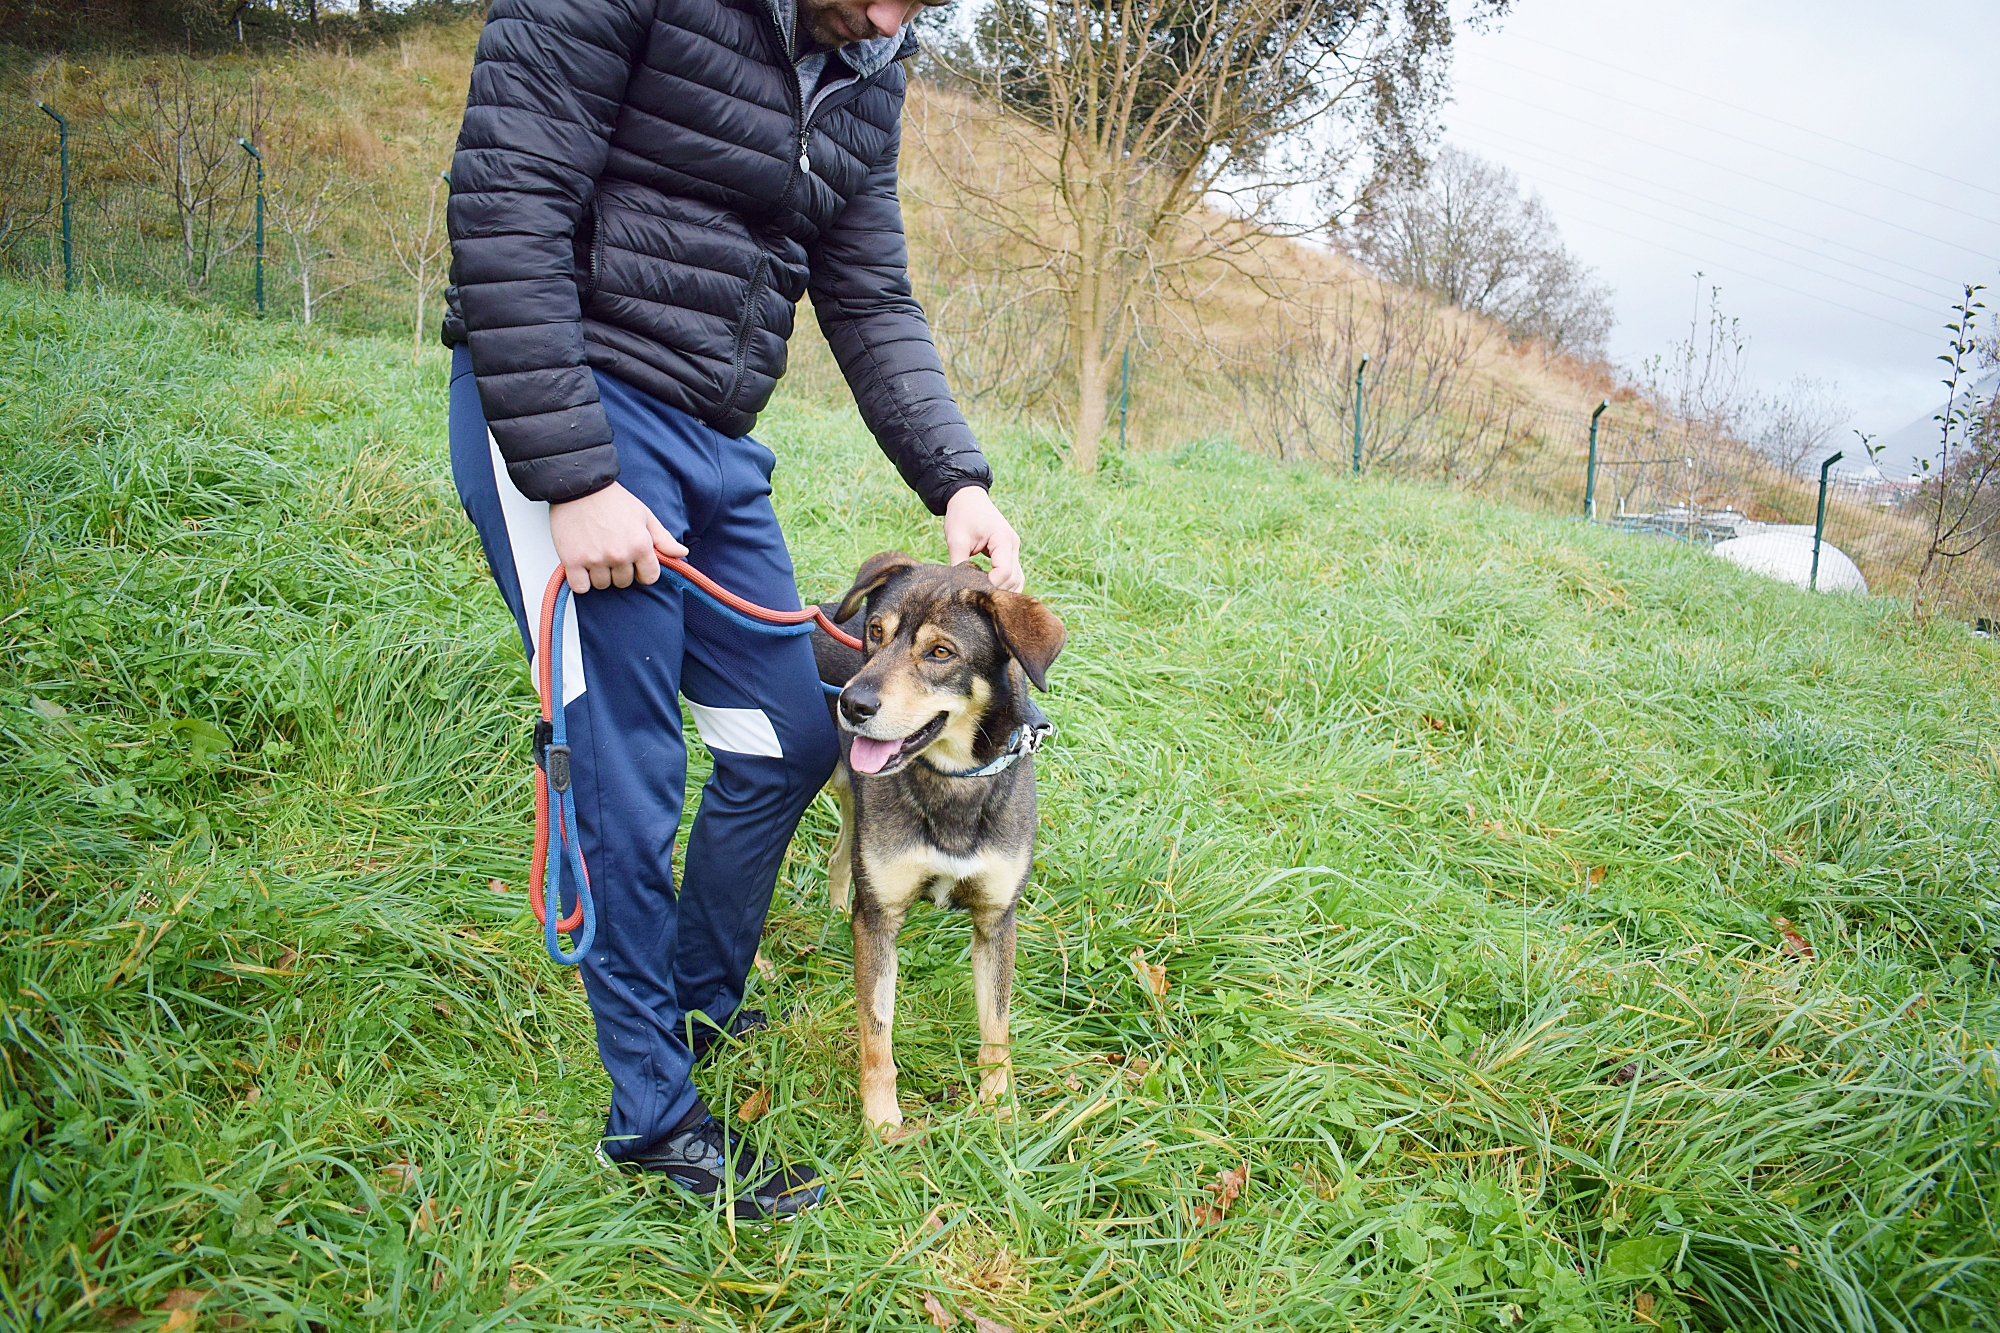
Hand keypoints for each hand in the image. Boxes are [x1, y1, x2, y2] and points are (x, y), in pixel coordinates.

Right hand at [548, 482, 685, 593]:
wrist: (580, 487)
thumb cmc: (613, 500)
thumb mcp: (644, 515)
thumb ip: (663, 538)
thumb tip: (682, 554)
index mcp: (640, 545)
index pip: (649, 578)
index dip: (643, 572)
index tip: (634, 564)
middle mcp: (619, 555)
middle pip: (623, 582)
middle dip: (619, 571)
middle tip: (610, 552)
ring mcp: (595, 559)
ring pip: (602, 585)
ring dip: (599, 575)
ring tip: (595, 554)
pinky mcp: (572, 561)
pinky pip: (581, 587)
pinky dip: (580, 580)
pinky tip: (581, 565)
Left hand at [943, 486, 1023, 591]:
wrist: (968, 498)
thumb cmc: (962, 515)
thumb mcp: (956, 538)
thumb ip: (959, 563)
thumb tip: (958, 588)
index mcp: (1003, 539)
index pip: (1004, 572)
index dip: (990, 585)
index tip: (973, 592)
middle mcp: (1013, 545)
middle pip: (1013, 579)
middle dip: (996, 591)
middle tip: (976, 598)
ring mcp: (1014, 550)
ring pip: (1017, 580)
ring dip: (1003, 591)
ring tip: (983, 598)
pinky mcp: (1010, 553)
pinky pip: (1014, 575)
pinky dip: (1005, 585)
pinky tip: (990, 591)